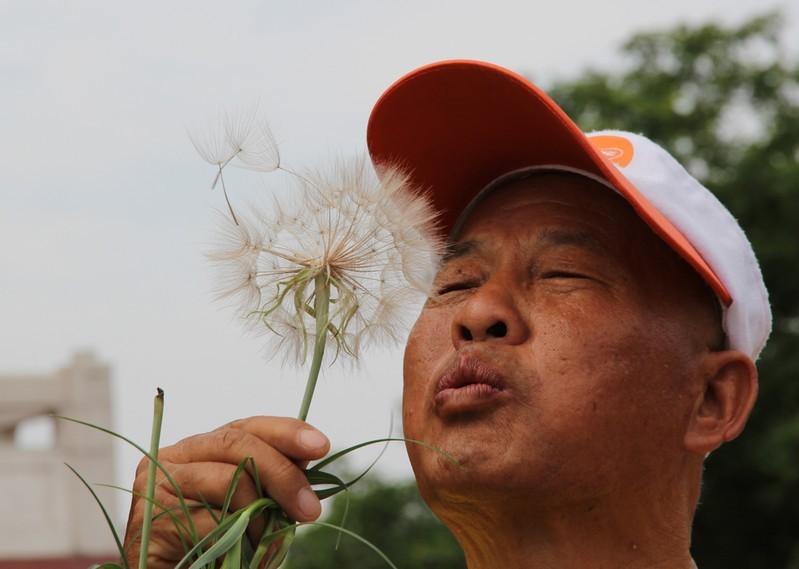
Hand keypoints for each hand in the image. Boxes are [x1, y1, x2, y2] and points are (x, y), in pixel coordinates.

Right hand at [123, 416, 329, 567]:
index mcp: (201, 447)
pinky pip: (209, 520)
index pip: (247, 427)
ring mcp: (158, 482)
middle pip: (237, 445)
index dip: (285, 431)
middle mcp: (175, 455)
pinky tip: (241, 554)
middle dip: (282, 473)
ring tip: (268, 542)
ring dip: (260, 515)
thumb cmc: (213, 544)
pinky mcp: (152, 514)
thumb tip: (309, 457)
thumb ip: (269, 479)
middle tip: (310, 508)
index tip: (320, 446)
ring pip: (227, 480)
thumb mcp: (248, 505)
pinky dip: (235, 539)